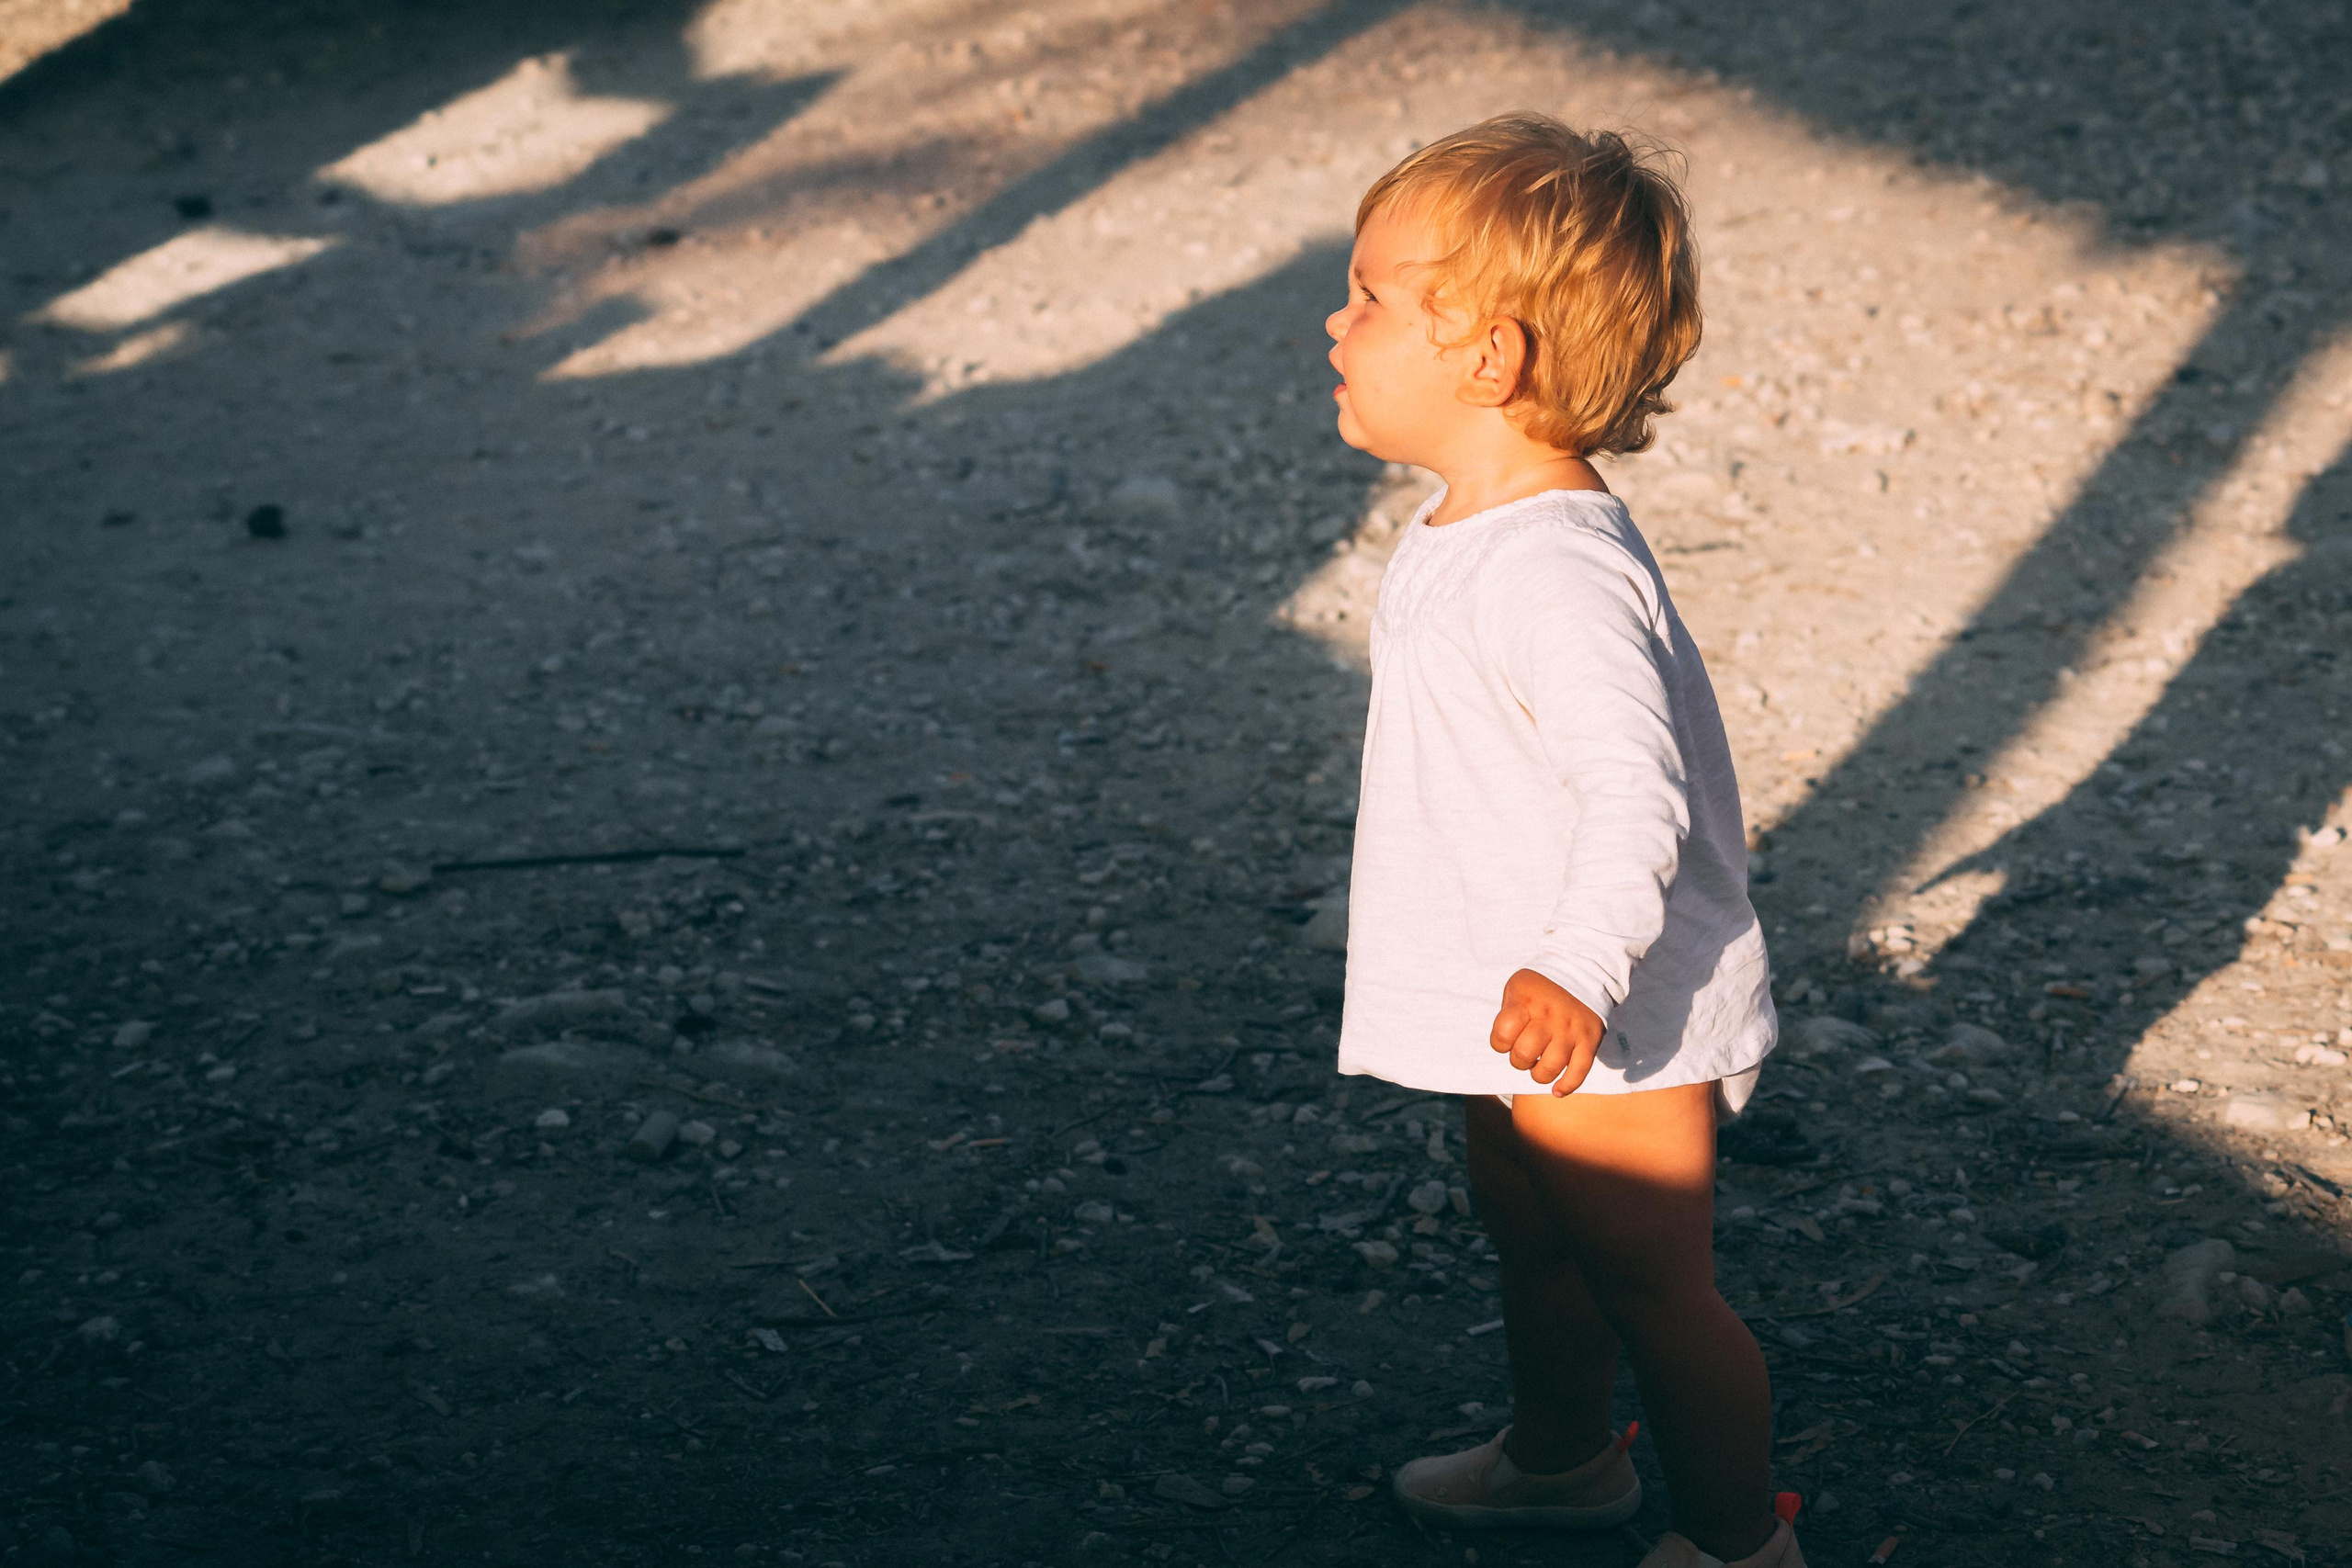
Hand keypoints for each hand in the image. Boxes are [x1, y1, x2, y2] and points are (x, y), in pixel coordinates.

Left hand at [1489, 969, 1604, 1095]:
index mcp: (1526, 1001)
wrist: (1581, 970)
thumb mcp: (1516, 987)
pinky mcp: (1590, 1039)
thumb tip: (1506, 1045)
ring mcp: (1571, 1029)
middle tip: (1525, 1053)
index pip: (1503, 1035)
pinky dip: (1568, 1085)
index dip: (1500, 1043)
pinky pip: (1579, 1070)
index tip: (1506, 1039)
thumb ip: (1508, 1014)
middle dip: (1519, 1060)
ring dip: (1540, 1074)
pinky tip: (1558, 1090)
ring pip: (1551, 1066)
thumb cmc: (1539, 987)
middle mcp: (1549, 1016)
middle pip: (1525, 1053)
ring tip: (1539, 1067)